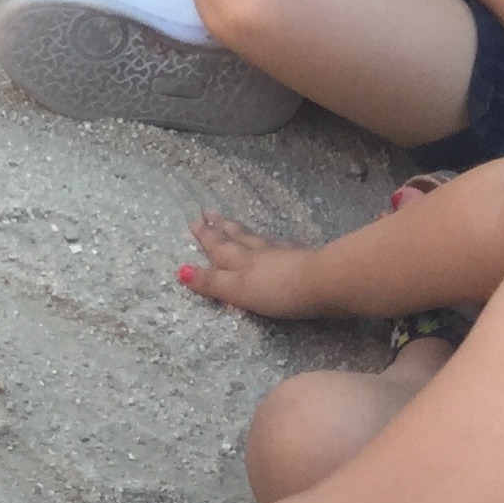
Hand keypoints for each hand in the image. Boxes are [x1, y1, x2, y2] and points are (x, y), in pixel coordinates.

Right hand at [177, 211, 330, 317]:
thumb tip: (180, 270)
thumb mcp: (236, 289)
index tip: (194, 221)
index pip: (217, 245)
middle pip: (236, 236)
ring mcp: (282, 252)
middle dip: (221, 226)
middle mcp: (257, 251)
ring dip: (244, 231)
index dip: (205, 235)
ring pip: (258, 238)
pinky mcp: (303, 258)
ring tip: (236, 224)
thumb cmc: (275, 289)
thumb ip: (211, 282)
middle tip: (209, 212)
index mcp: (238, 260)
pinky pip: (283, 245)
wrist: (323, 282)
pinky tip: (281, 241)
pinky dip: (277, 242)